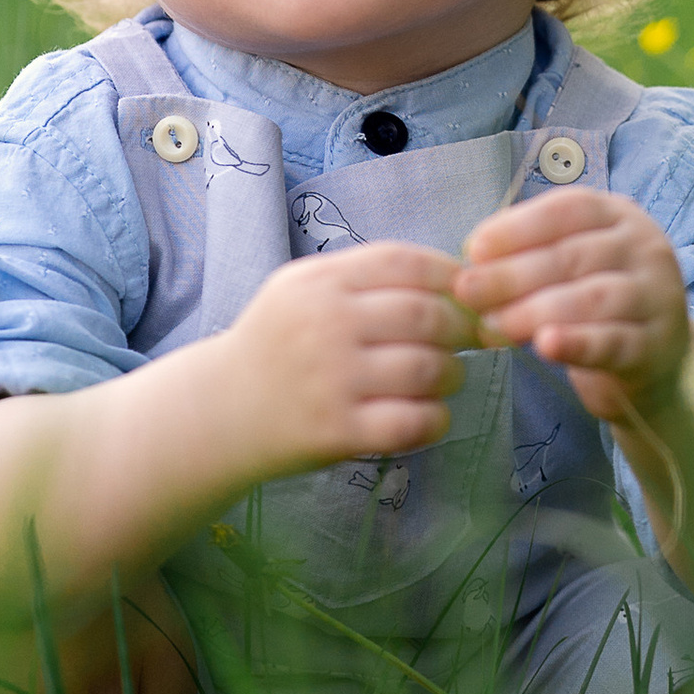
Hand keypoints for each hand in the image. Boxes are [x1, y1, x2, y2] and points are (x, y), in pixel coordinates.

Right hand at [227, 243, 472, 478]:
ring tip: (447, 377)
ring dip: (453, 374)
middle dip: (462, 327)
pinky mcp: (336, 430)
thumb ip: (367, 277)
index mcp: (319, 282)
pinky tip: (430, 416)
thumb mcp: (303, 290)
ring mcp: (330, 379)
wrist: (221, 411)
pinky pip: (411, 422)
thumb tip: (458, 278)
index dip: (452, 275)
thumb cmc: (278, 344)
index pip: (405, 262)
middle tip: (470, 340)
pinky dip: (436, 420)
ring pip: (426, 369)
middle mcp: (324, 324)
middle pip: (424, 315)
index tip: (471, 294)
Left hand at [453, 189, 689, 428]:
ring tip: (493, 325)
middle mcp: (644, 248)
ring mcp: (656, 297)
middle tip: (468, 292)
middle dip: (513, 274)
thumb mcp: (572, 264)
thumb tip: (473, 256)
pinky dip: (577, 343)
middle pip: (573, 256)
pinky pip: (613, 342)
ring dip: (535, 310)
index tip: (474, 249)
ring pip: (592, 298)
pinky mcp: (656, 346)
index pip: (569, 209)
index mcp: (619, 216)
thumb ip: (530, 253)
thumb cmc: (599, 302)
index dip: (519, 227)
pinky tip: (546, 345)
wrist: (658, 358)